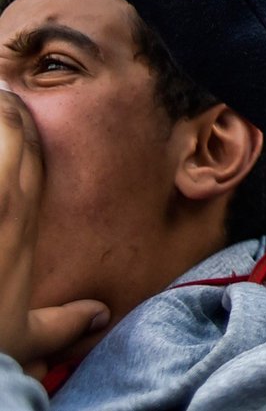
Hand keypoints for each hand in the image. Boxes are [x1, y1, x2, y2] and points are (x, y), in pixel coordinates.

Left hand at [0, 89, 107, 375]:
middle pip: (6, 131)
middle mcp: (2, 199)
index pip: (27, 153)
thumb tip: (97, 316)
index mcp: (23, 220)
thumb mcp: (25, 335)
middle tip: (0, 89)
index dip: (17, 121)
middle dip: (2, 110)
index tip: (10, 102)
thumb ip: (63, 321)